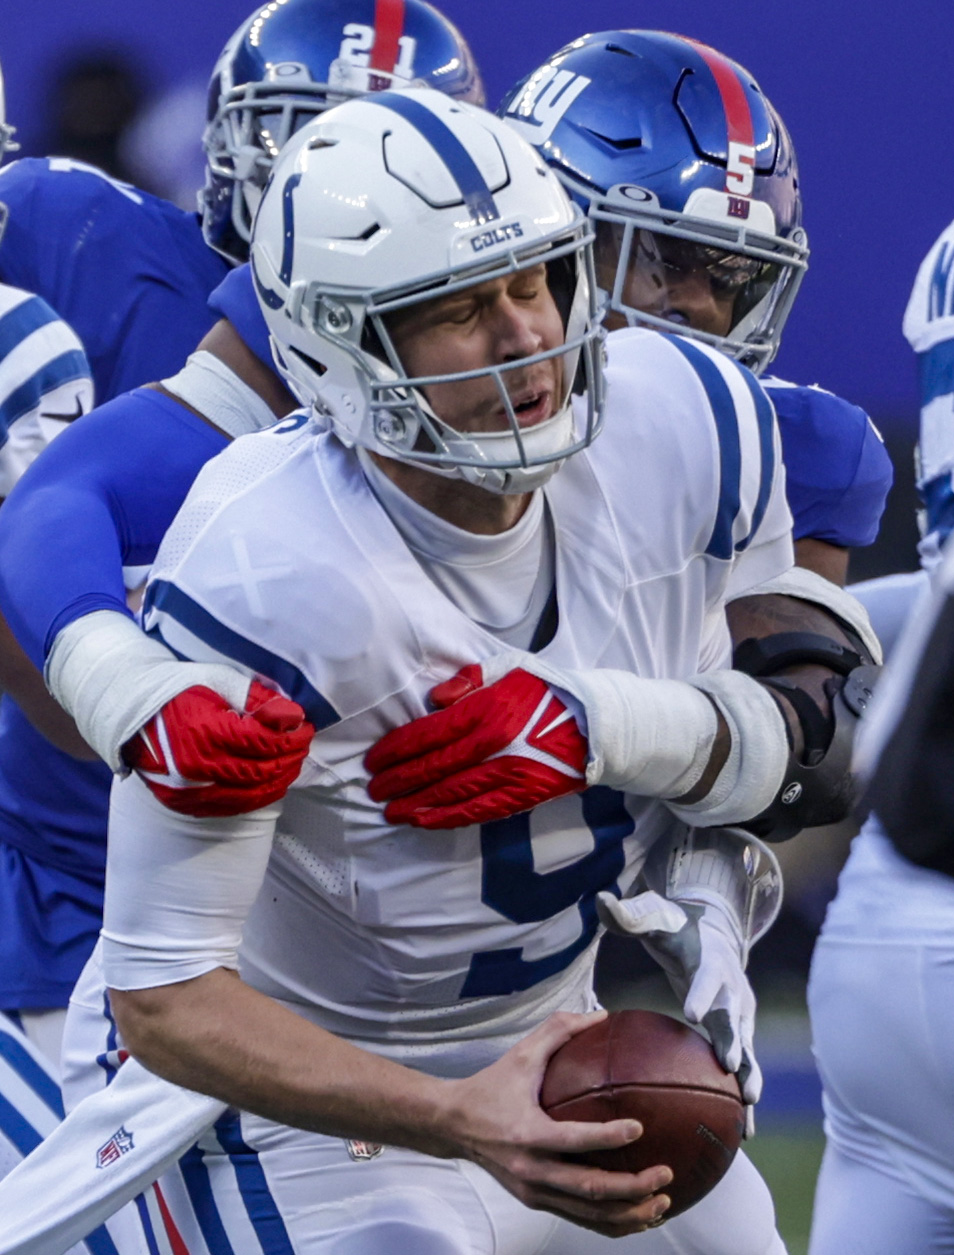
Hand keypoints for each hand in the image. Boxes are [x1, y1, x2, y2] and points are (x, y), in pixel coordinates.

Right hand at [122, 680, 313, 816]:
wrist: (129, 713)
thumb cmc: (175, 689)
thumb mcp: (216, 679)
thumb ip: (255, 699)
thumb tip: (292, 714)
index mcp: (204, 733)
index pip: (265, 742)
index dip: (292, 736)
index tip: (305, 725)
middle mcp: (196, 768)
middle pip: (262, 771)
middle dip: (290, 758)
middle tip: (302, 743)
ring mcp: (189, 791)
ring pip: (252, 794)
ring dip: (279, 778)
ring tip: (291, 761)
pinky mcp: (184, 804)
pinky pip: (232, 806)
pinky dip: (257, 795)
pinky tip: (268, 780)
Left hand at [366, 662, 586, 827]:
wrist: (595, 722)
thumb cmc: (548, 690)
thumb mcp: (510, 667)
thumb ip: (470, 679)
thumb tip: (435, 698)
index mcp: (486, 709)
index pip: (429, 734)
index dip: (397, 749)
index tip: (374, 759)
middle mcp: (493, 744)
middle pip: (434, 767)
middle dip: (399, 780)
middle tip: (374, 789)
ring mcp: (508, 772)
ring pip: (451, 793)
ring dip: (416, 804)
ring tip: (390, 811)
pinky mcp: (522, 795)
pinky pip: (478, 811)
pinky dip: (448, 818)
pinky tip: (425, 820)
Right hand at [444, 1011, 671, 1236]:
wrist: (454, 1124)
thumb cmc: (490, 1087)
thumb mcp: (521, 1054)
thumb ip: (559, 1031)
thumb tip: (602, 1016)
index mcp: (527, 1133)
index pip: (573, 1140)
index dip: (608, 1137)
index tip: (639, 1128)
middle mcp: (531, 1170)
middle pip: (589, 1189)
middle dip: (632, 1187)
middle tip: (664, 1173)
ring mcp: (534, 1191)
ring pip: (589, 1214)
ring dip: (629, 1213)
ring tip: (662, 1202)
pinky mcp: (536, 1202)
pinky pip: (580, 1219)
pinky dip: (612, 1222)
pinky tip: (638, 1215)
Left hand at [596, 890, 760, 1107]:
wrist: (713, 935)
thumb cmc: (675, 928)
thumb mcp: (653, 917)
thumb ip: (628, 915)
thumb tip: (600, 899)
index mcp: (711, 961)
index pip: (705, 977)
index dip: (701, 994)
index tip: (692, 1014)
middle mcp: (732, 989)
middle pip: (733, 1019)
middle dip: (734, 1043)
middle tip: (732, 1068)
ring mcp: (739, 1014)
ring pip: (746, 1049)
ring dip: (748, 1079)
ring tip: (747, 1110)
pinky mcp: (737, 1032)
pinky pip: (742, 1066)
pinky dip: (742, 1095)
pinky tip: (742, 1132)